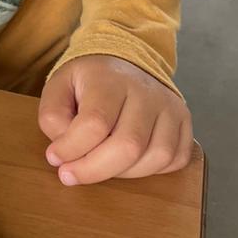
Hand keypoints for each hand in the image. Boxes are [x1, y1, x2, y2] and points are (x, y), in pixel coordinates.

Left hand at [38, 54, 191, 185]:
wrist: (125, 63)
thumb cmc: (89, 82)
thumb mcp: (59, 87)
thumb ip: (53, 117)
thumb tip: (64, 151)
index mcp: (110, 79)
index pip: (95, 123)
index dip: (72, 148)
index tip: (54, 157)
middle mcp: (146, 91)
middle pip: (128, 145)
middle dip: (94, 170)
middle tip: (70, 175)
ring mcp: (170, 106)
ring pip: (156, 156)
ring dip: (122, 173)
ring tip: (99, 166)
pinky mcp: (184, 122)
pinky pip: (175, 159)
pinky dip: (151, 171)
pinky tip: (127, 163)